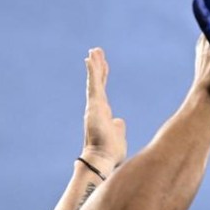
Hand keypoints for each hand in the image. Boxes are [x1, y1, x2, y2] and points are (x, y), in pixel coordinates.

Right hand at [81, 48, 126, 171]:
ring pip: (95, 81)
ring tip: (94, 50)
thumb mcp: (118, 136)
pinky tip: (90, 58)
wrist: (102, 159)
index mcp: (103, 113)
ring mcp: (94, 106)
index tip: (103, 66)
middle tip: (96, 52)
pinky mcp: (94, 105)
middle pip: (98, 82)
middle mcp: (96, 108)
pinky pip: (93, 84)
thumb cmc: (111, 152)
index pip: (102, 91)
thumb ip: (118, 127)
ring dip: (94, 65)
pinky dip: (92, 71)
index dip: (102, 78)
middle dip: (98, 67)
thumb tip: (119, 121)